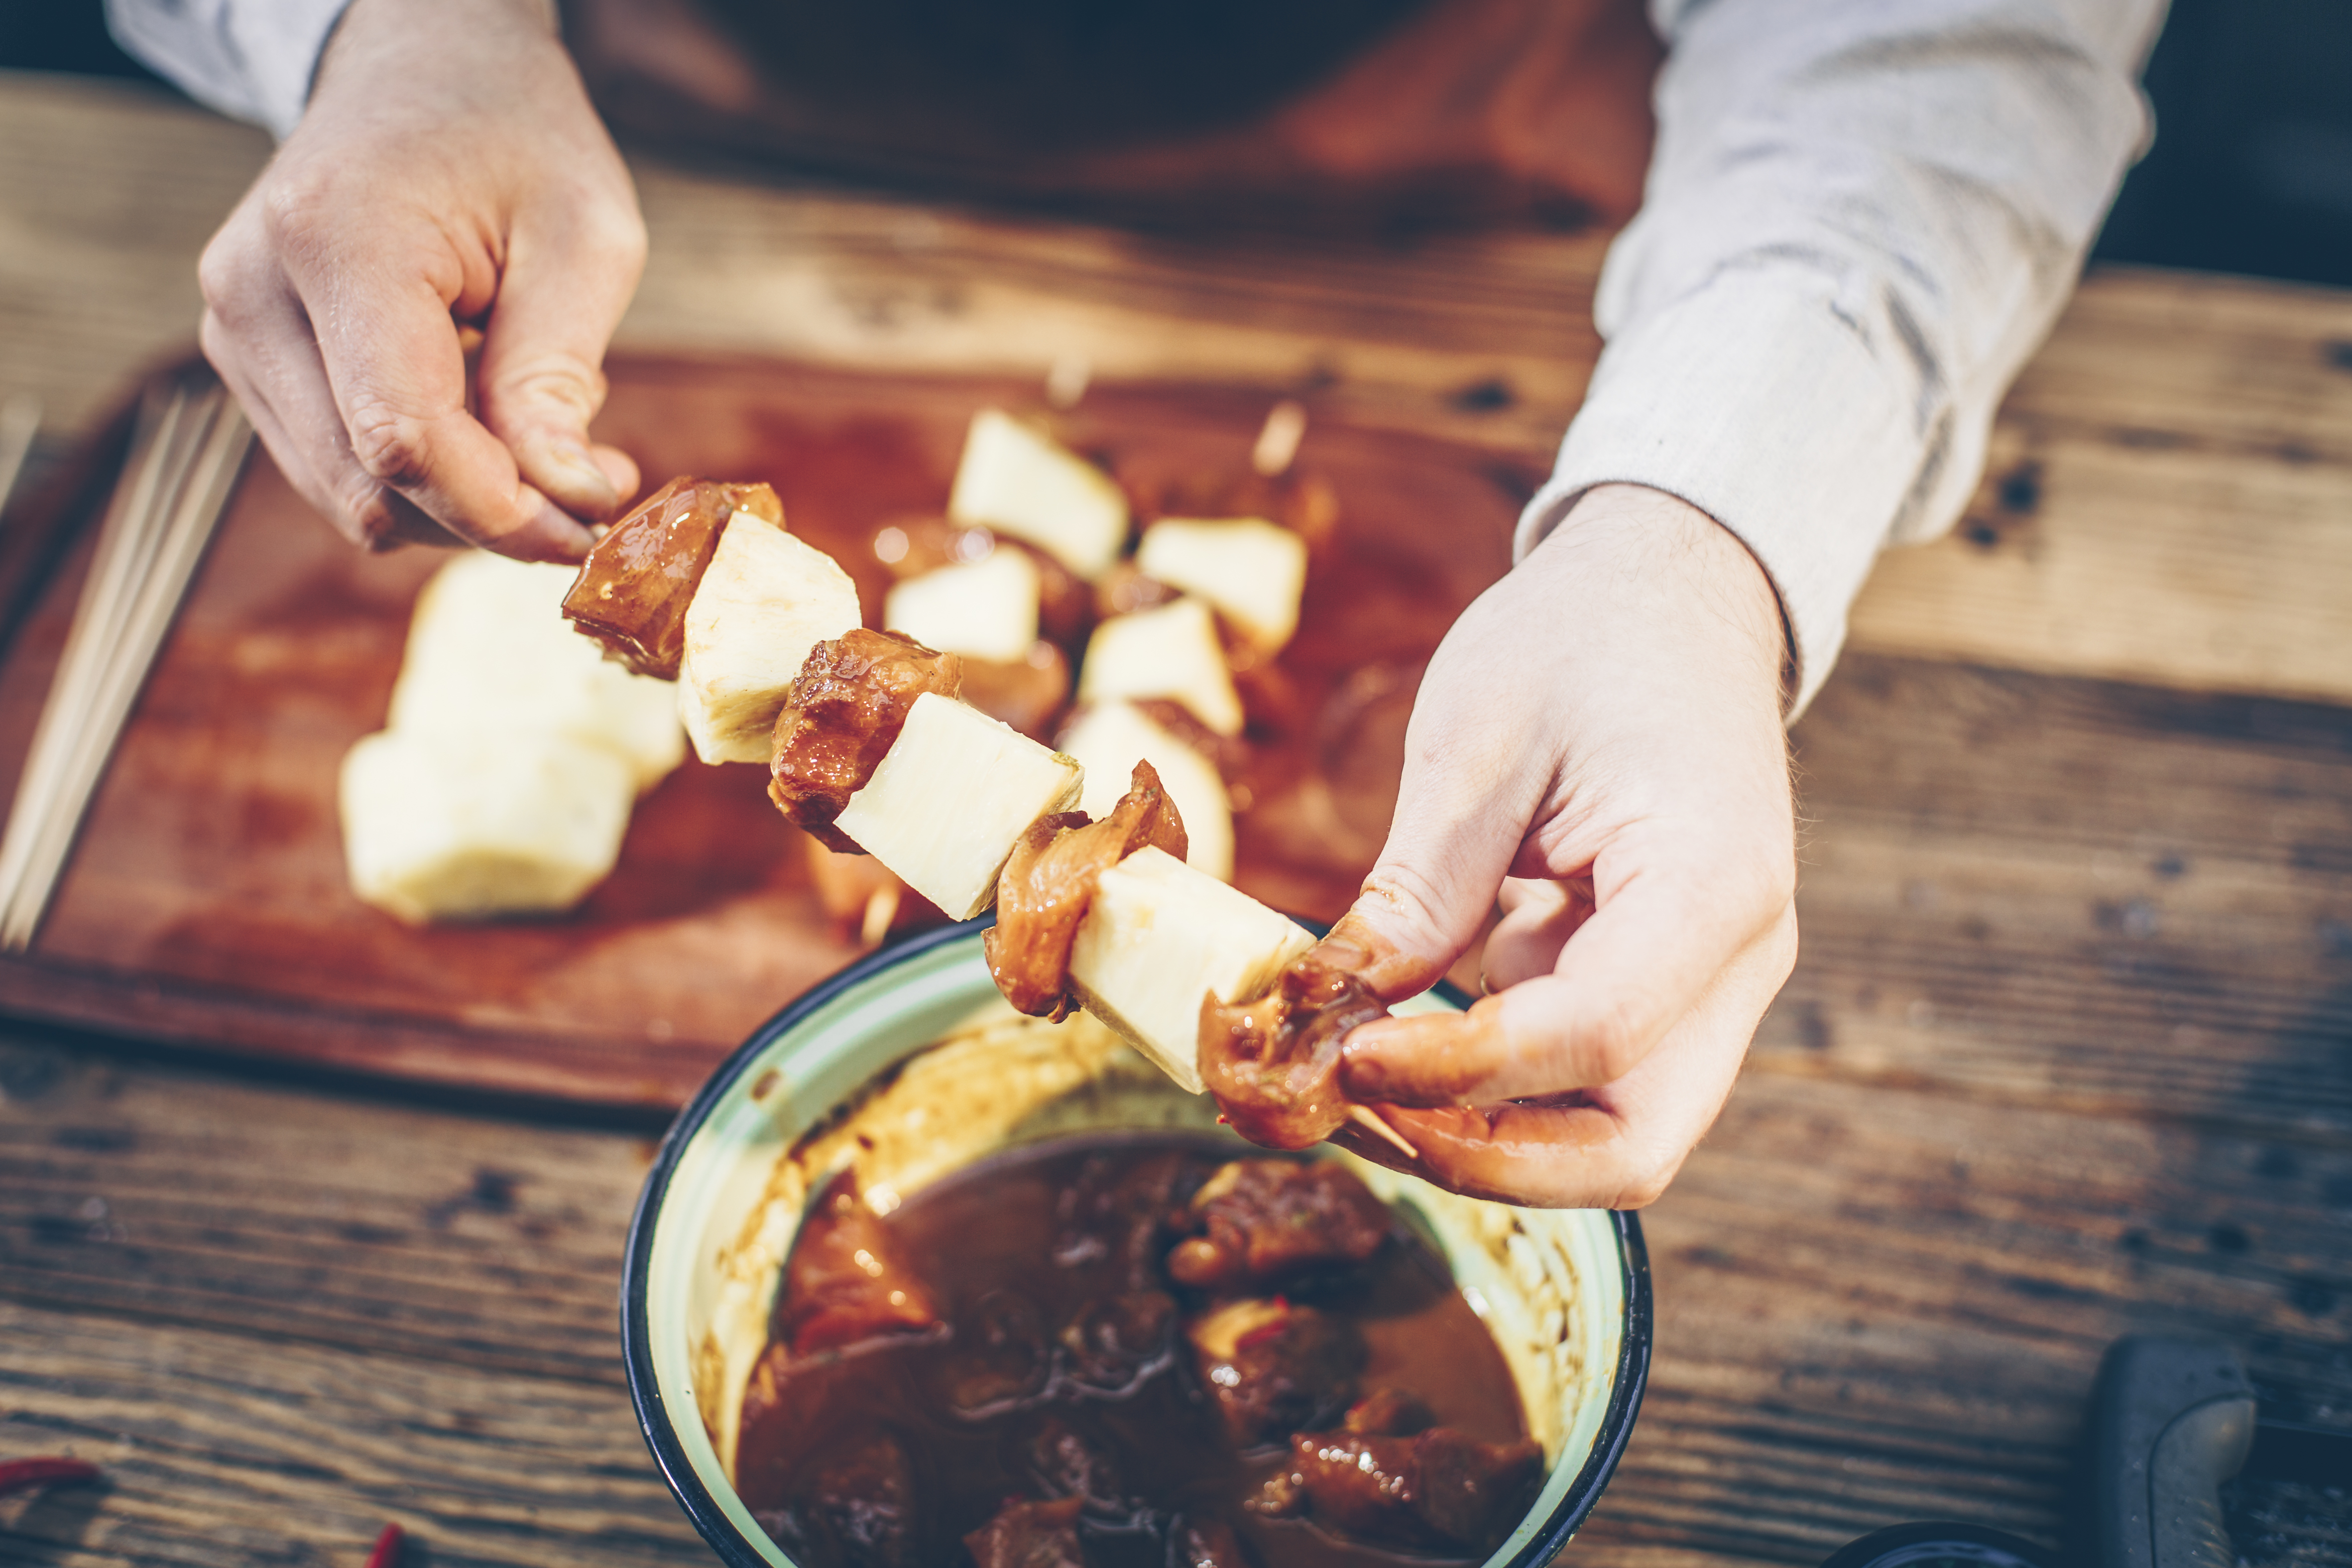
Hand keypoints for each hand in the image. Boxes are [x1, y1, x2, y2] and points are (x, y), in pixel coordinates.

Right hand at [197, 0, 645, 558]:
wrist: (424, 72)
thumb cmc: (517, 141)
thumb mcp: (583, 239)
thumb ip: (559, 378)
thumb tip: (566, 500)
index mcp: (334, 238)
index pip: (402, 435)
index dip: (500, 509)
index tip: (588, 529)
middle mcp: (254, 291)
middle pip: (370, 483)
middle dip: (489, 516)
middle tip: (590, 487)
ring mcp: (237, 332)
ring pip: (352, 495)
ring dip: (459, 501)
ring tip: (540, 429)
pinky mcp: (253, 364)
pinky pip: (342, 470)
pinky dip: (426, 477)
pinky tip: (483, 414)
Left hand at [1323, 484, 1798, 1207]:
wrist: (1672, 594)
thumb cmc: (1584, 640)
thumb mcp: (1479, 739)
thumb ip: (1421, 885)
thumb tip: (1340, 1007)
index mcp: (1715, 880)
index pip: (1599, 1032)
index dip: (1465, 1069)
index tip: (1347, 1058)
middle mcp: (1738, 958)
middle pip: (1635, 1142)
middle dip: (1486, 1155)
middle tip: (1352, 1111)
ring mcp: (1708, 985)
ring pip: (1614, 1136)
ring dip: (1484, 1141)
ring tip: (1353, 1095)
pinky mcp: (1658, 988)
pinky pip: (1585, 1084)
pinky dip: (1491, 1093)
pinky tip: (1391, 1055)